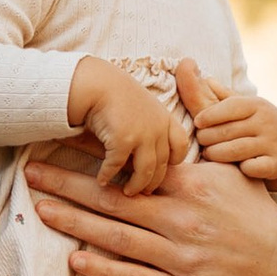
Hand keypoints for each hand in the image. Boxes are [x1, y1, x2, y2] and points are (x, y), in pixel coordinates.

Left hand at [25, 137, 276, 275]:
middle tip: (31, 175)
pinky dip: (105, 270)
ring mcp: (182, 257)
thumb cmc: (250, 211)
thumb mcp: (227, 165)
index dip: (91, 159)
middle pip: (113, 201)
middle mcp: (183, 220)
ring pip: (119, 238)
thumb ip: (202, 117)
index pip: (131, 168)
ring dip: (76, 224)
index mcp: (192, 186)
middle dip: (68, 187)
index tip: (58, 145)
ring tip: (40, 210)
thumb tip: (182, 66)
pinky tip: (75, 260)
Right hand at [66, 56, 183, 192]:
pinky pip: (117, 166)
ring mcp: (143, 135)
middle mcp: (158, 128)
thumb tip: (142, 154)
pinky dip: (108, 175)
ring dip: (136, 185)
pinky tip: (101, 180)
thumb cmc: (113, 93)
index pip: (181, 145)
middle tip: (145, 193)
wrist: (95, 82)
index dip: (174, 160)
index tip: (163, 169)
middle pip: (163, 164)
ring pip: (146, 171)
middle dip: (154, 181)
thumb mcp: (140, 106)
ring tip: (126, 193)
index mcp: (164, 118)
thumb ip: (146, 128)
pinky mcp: (123, 140)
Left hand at [186, 66, 276, 193]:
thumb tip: (204, 79)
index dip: (210, 115)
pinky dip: (240, 168)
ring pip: (235, 150)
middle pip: (227, 131)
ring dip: (216, 154)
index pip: (230, 107)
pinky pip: (251, 168)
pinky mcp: (276, 164)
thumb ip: (225, 96)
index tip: (197, 122)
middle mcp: (266, 122)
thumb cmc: (261, 124)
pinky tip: (235, 167)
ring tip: (208, 153)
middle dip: (208, 137)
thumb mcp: (248, 107)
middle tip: (200, 140)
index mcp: (257, 105)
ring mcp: (272, 144)